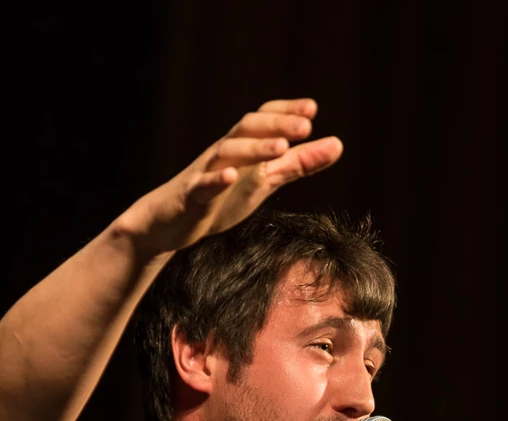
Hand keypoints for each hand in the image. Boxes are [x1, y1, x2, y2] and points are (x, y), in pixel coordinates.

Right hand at [115, 99, 343, 255]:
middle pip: (247, 128)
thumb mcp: (265, 180)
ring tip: (280, 147)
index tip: (312, 108)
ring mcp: (205, 173)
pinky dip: (215, 179)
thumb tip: (337, 144)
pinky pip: (201, 185)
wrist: (170, 225)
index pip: (263, 120)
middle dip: (276, 124)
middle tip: (306, 124)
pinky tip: (230, 175)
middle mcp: (223, 153)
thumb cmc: (220, 198)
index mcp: (242, 148)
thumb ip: (298, 163)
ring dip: (254, 148)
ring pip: (227, 152)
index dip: (285, 112)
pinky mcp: (190, 198)